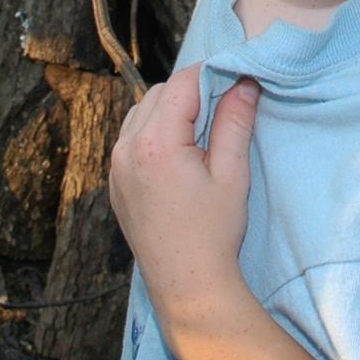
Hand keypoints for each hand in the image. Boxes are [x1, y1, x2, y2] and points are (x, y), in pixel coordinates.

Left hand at [109, 65, 259, 338]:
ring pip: (142, 113)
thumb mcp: (232, 174)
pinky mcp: (114, 182)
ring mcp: (115, 166)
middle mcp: (126, 148)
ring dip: (169, 112)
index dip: (210, 74)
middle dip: (190, 94)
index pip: (181, 84)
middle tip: (222, 110)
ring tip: (200, 136)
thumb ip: (235, 122)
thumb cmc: (214, 232)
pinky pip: (130, 138)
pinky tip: (178, 156)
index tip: (234, 77)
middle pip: (159, 94)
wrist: (186, 284)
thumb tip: (245, 82)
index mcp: (156, 143)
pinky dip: (153, 133)